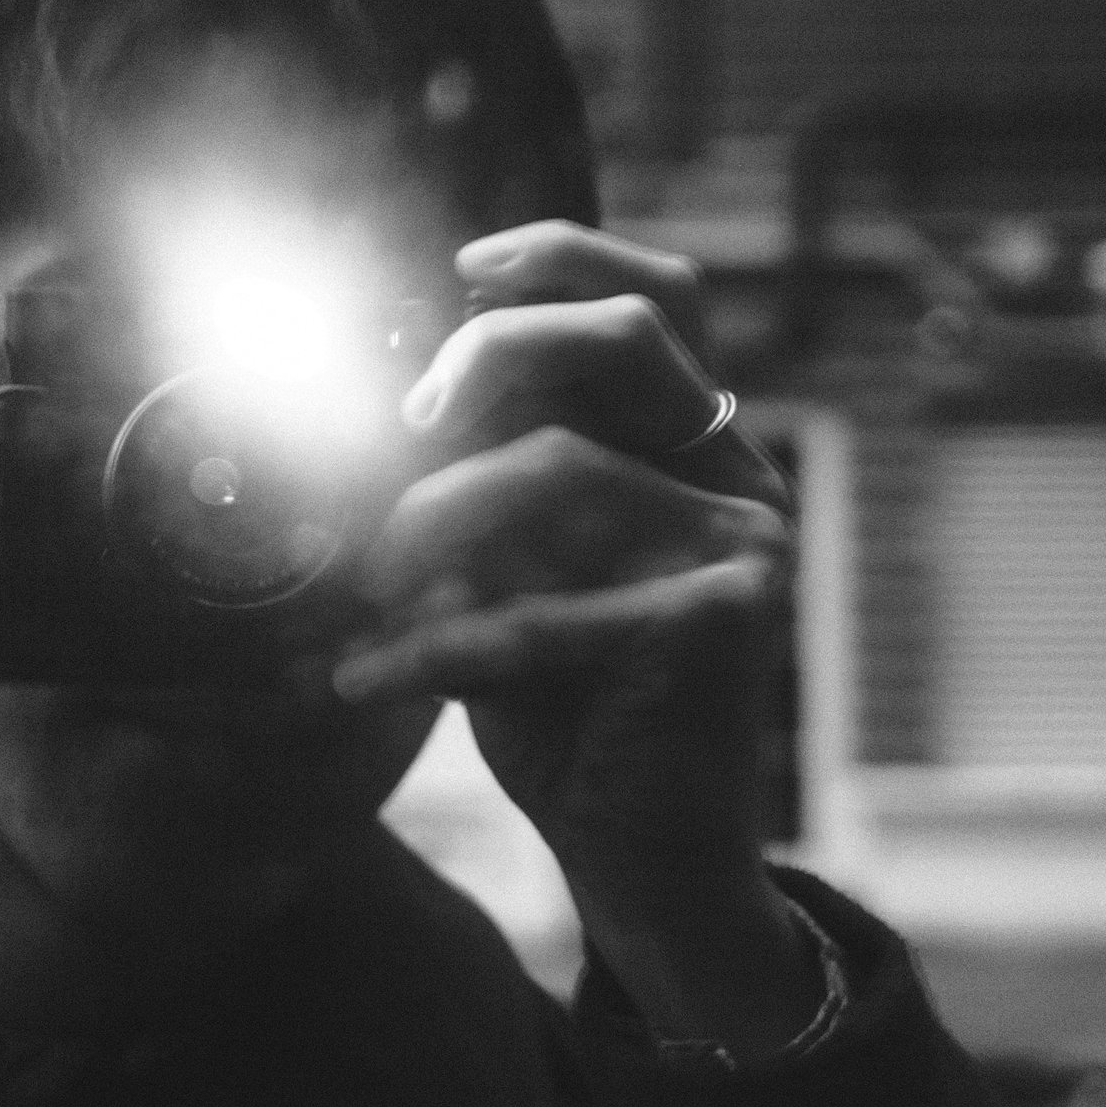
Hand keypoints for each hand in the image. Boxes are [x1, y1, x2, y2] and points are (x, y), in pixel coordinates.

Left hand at [333, 223, 816, 1052]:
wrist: (642, 851)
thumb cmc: (557, 689)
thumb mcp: (508, 556)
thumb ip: (483, 463)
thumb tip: (375, 385)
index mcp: (686, 438)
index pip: (658, 296)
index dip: (563, 255)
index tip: (461, 269)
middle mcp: (732, 472)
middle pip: (632, 333)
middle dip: (498, 348)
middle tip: (411, 416)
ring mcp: (744, 544)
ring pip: (561, 465)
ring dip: (431, 520)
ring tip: (370, 583)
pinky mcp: (725, 625)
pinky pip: (545, 607)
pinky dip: (431, 646)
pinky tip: (361, 680)